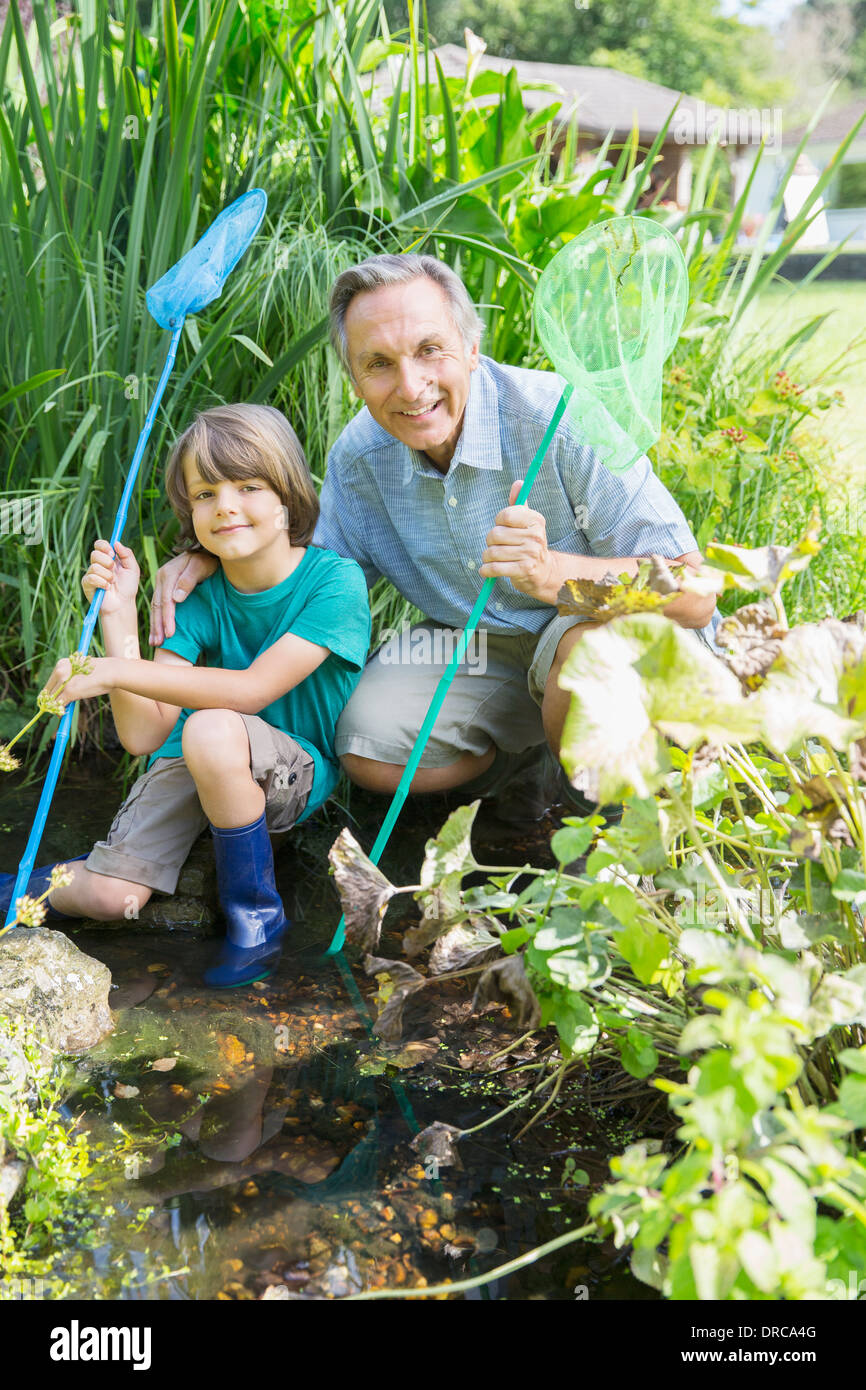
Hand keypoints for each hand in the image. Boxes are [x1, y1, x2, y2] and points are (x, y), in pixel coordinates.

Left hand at [42, 655, 114, 708]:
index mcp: (61, 664)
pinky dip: (59, 711)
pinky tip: (63, 714)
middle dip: (51, 701)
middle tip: (57, 709)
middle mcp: (59, 671)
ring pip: (51, 699)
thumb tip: (66, 689)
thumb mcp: (82, 668)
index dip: (51, 693)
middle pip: (48, 690)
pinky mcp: (69, 692)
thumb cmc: (101, 671)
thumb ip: (71, 676)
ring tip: (61, 713)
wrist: (112, 671)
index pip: (50, 682)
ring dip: (54, 707)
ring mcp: (63, 682)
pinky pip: (58, 705)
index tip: (54, 701)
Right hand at [82, 539, 139, 613]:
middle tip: (114, 569)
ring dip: (107, 575)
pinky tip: (107, 588)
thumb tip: (116, 543)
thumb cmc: (128, 587)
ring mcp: (91, 574)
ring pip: (94, 567)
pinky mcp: (87, 584)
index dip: (104, 546)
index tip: (112, 553)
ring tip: (112, 583)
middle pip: (94, 553)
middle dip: (107, 561)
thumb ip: (127, 554)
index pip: (99, 545)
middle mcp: (98, 564)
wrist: (123, 604)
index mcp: (108, 558)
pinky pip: (92, 578)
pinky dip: (102, 583)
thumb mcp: (133, 569)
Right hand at [149, 549, 216, 644]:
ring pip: (155, 606)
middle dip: (158, 625)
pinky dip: (156, 618)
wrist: (206, 551)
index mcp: (168, 573)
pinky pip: (157, 604)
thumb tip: (176, 598)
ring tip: (155, 643)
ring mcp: (161, 582)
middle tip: (159, 644)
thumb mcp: (201, 566)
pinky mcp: (163, 587)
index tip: (170, 634)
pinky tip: (156, 631)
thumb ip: (189, 580)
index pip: (166, 600)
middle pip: (158, 605)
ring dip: (155, 625)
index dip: (168, 618)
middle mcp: (161, 577)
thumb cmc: (207, 560)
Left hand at [479, 480, 554, 599]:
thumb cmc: (529, 543)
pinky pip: (495, 568)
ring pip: (492, 552)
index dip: (498, 521)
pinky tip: (486, 570)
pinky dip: (486, 570)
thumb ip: (519, 504)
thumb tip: (518, 483)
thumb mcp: (527, 523)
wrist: (543, 572)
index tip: (502, 526)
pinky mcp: (524, 570)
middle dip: (490, 541)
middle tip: (496, 545)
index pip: (506, 515)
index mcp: (536, 520)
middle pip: (495, 534)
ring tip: (491, 559)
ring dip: (486, 557)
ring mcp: (530, 554)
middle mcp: (535, 536)